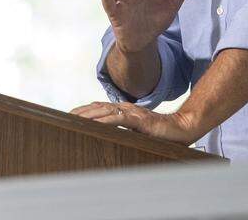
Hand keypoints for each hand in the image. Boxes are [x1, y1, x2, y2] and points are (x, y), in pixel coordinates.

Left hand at [70, 101, 202, 144]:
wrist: (182, 129)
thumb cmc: (162, 135)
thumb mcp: (139, 134)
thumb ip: (126, 133)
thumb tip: (111, 140)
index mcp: (127, 111)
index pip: (101, 108)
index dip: (86, 110)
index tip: (70, 115)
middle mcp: (128, 109)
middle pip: (99, 107)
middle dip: (82, 111)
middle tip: (66, 116)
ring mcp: (134, 113)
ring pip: (106, 111)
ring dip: (89, 114)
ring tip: (75, 118)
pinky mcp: (140, 120)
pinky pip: (120, 119)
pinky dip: (106, 120)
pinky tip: (97, 123)